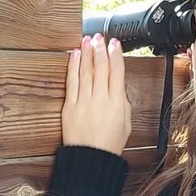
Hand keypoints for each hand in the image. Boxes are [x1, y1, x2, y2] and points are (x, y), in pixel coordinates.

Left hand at [62, 34, 131, 154]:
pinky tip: (75, 55)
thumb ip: (123, 102)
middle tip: (100, 36)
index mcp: (117, 102)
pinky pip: (72, 81)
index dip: (116, 55)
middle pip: (101, 68)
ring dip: (87, 53)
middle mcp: (101, 99)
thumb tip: (119, 86)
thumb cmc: (110, 144)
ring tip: (87, 39)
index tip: (115, 43)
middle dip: (100, 49)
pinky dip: (74, 66)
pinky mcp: (70, 106)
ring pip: (86, 71)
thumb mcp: (126, 122)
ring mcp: (84, 101)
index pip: (117, 72)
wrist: (91, 159)